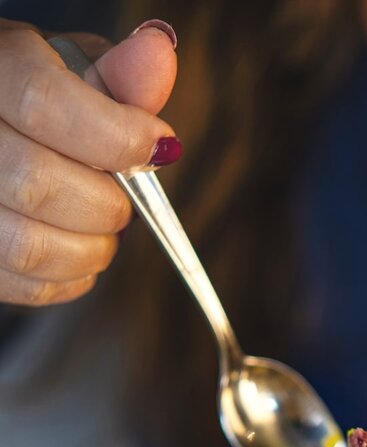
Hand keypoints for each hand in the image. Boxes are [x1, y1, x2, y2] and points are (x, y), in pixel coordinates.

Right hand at [0, 18, 177, 306]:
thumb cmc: (33, 96)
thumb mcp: (70, 69)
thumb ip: (117, 78)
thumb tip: (158, 58)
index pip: (43, 102)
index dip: (114, 136)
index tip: (158, 148)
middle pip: (37, 182)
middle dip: (106, 203)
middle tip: (124, 199)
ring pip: (29, 245)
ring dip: (91, 249)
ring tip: (105, 230)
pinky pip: (24, 285)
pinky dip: (71, 279)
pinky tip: (81, 250)